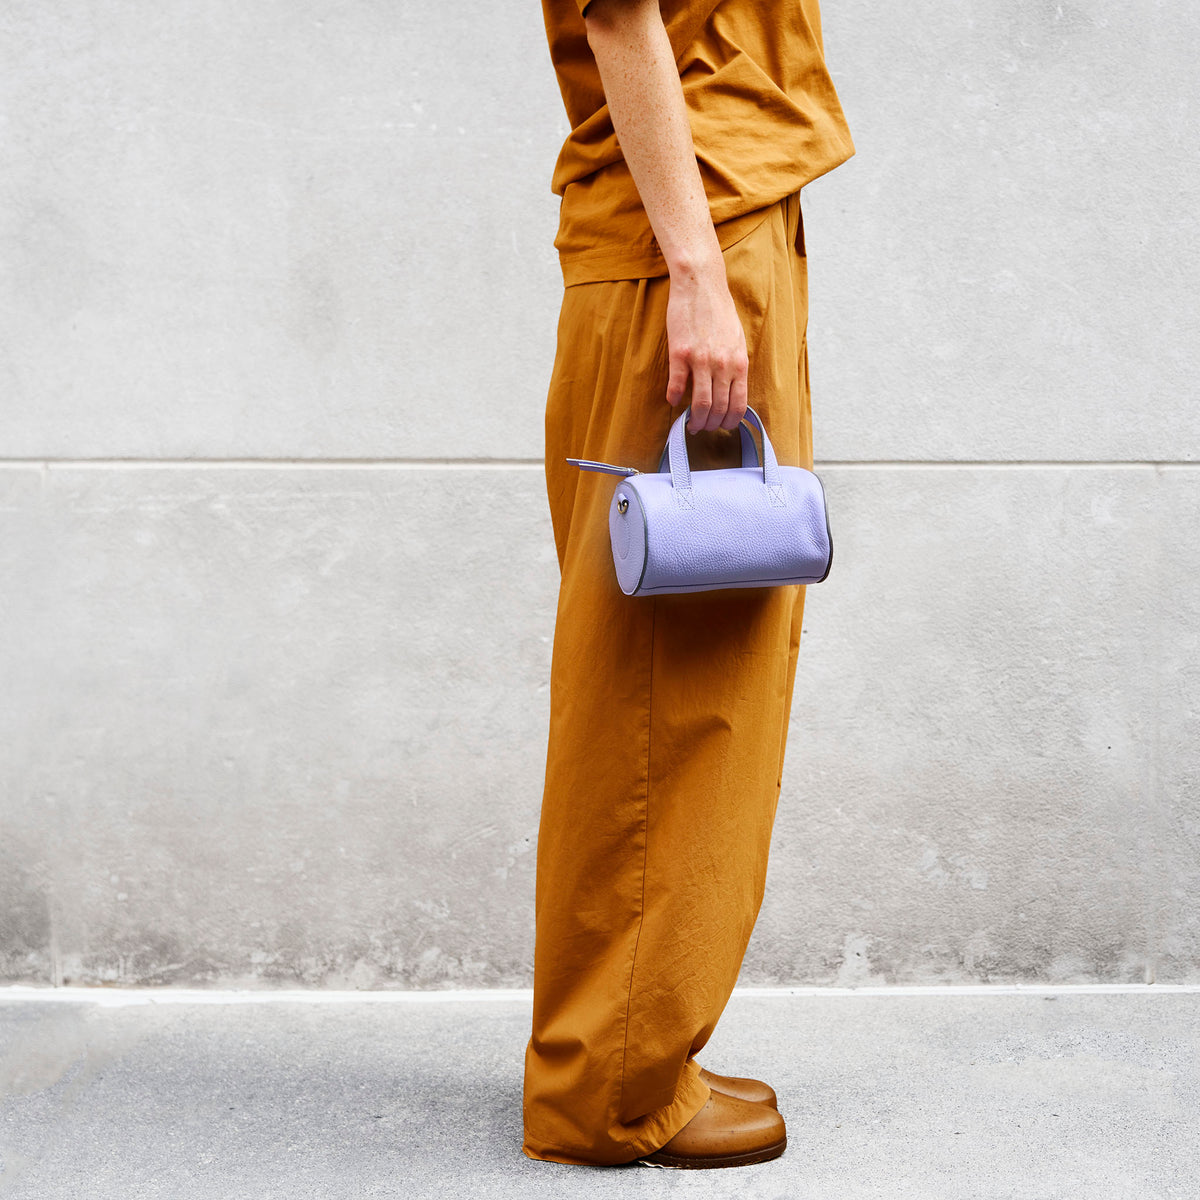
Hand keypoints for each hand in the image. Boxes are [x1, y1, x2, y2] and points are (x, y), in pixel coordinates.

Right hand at [664, 258, 748, 433]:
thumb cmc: (719, 311)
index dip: (729, 422)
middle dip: (710, 425)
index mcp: (739, 363)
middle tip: (702, 427)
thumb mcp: (737, 340)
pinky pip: (676, 386)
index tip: (722, 426)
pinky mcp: (680, 354)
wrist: (701, 285)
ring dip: (694, 419)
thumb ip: (735, 366)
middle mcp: (722, 365)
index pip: (738, 405)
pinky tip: (673, 400)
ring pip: (699, 404)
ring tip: (690, 423)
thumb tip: (731, 390)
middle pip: (718, 409)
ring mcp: (700, 360)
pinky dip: (674, 398)